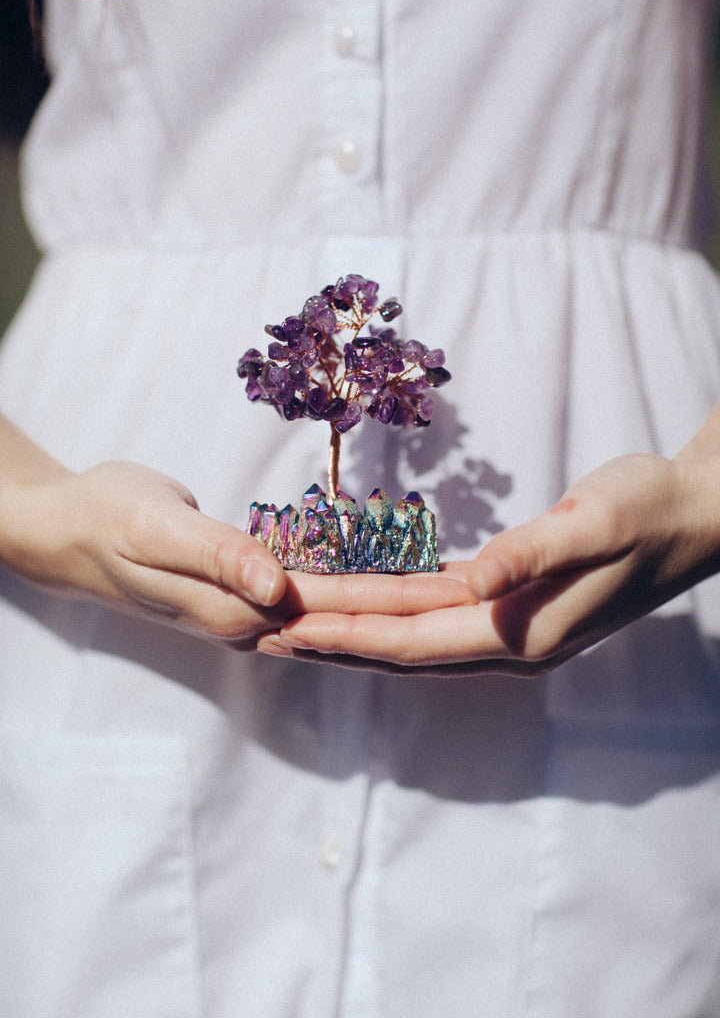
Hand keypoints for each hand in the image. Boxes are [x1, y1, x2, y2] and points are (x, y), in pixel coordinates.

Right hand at [0, 460, 471, 647]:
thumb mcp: (156, 527)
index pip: (346, 609)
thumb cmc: (110, 518)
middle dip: (426, 611)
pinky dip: (366, 597)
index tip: (470, 596)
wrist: (74, 531)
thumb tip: (278, 593)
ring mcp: (255, 615)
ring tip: (464, 598)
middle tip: (494, 595)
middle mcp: (258, 624)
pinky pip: (324, 602)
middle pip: (359, 622)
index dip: (409, 602)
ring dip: (403, 609)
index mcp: (243, 611)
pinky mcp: (252, 596)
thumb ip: (218, 558)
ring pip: (347, 618)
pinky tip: (396, 592)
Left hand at [267, 452, 719, 673]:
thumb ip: (532, 555)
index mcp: (520, 633)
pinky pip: (431, 612)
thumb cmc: (645, 512)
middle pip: (397, 644)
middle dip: (330, 636)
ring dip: (350, 627)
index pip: (411, 639)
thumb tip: (476, 585)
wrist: (690, 517)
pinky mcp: (508, 604)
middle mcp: (506, 643)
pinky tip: (360, 599)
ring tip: (294, 620)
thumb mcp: (595, 524)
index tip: (286, 625)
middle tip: (262, 627)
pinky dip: (387, 608)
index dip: (346, 634)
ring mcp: (507, 628)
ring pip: (409, 632)